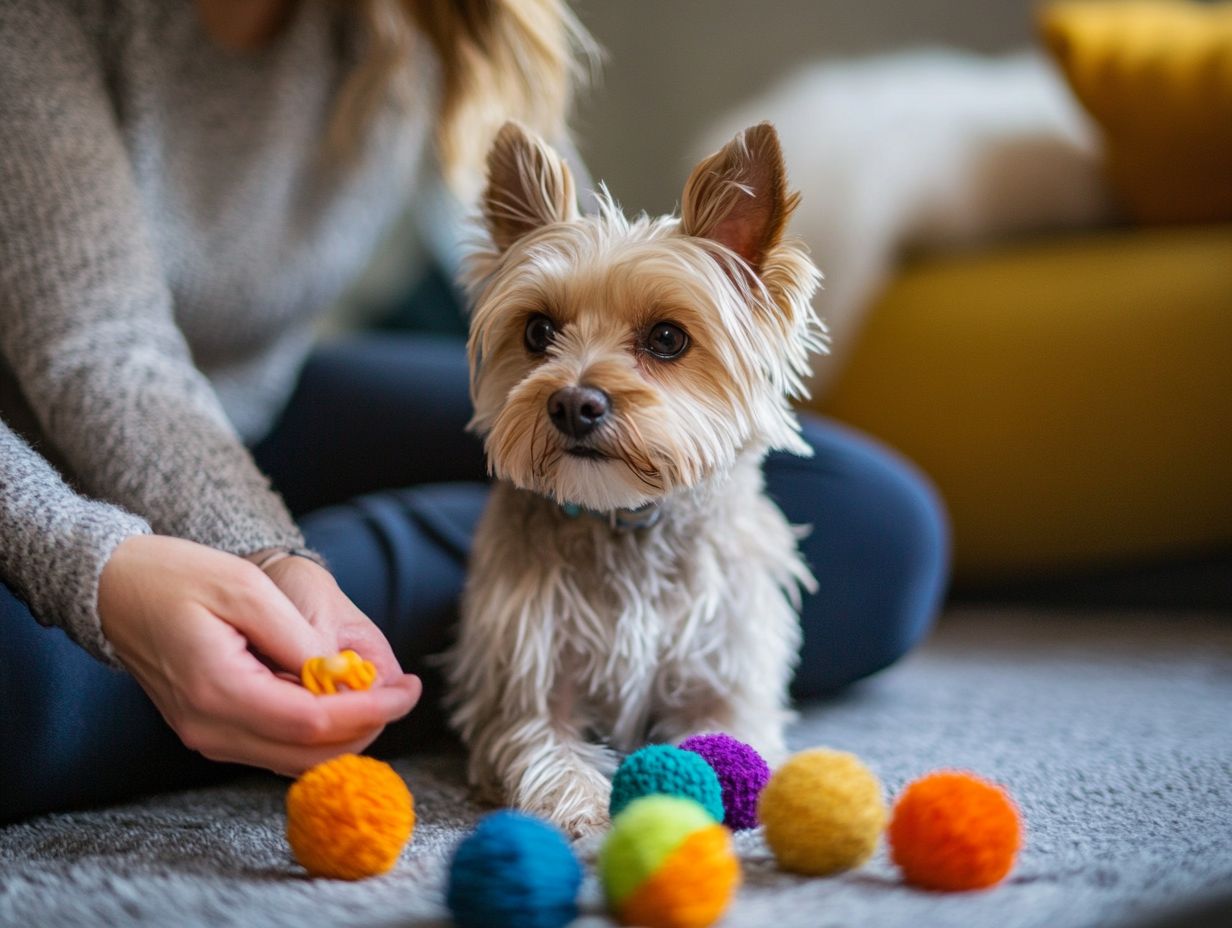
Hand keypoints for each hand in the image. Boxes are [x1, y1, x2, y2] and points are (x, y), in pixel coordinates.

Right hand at [98, 535, 420, 775]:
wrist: (118, 589)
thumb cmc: (181, 577)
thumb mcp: (247, 589)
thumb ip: (298, 638)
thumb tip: (344, 675)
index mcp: (218, 692)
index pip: (313, 724)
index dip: (371, 711)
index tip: (411, 689)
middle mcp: (210, 729)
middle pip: (309, 755)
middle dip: (367, 728)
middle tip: (401, 692)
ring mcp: (208, 736)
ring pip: (296, 760)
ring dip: (344, 733)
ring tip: (376, 691)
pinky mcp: (212, 732)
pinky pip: (275, 747)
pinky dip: (315, 730)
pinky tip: (335, 694)